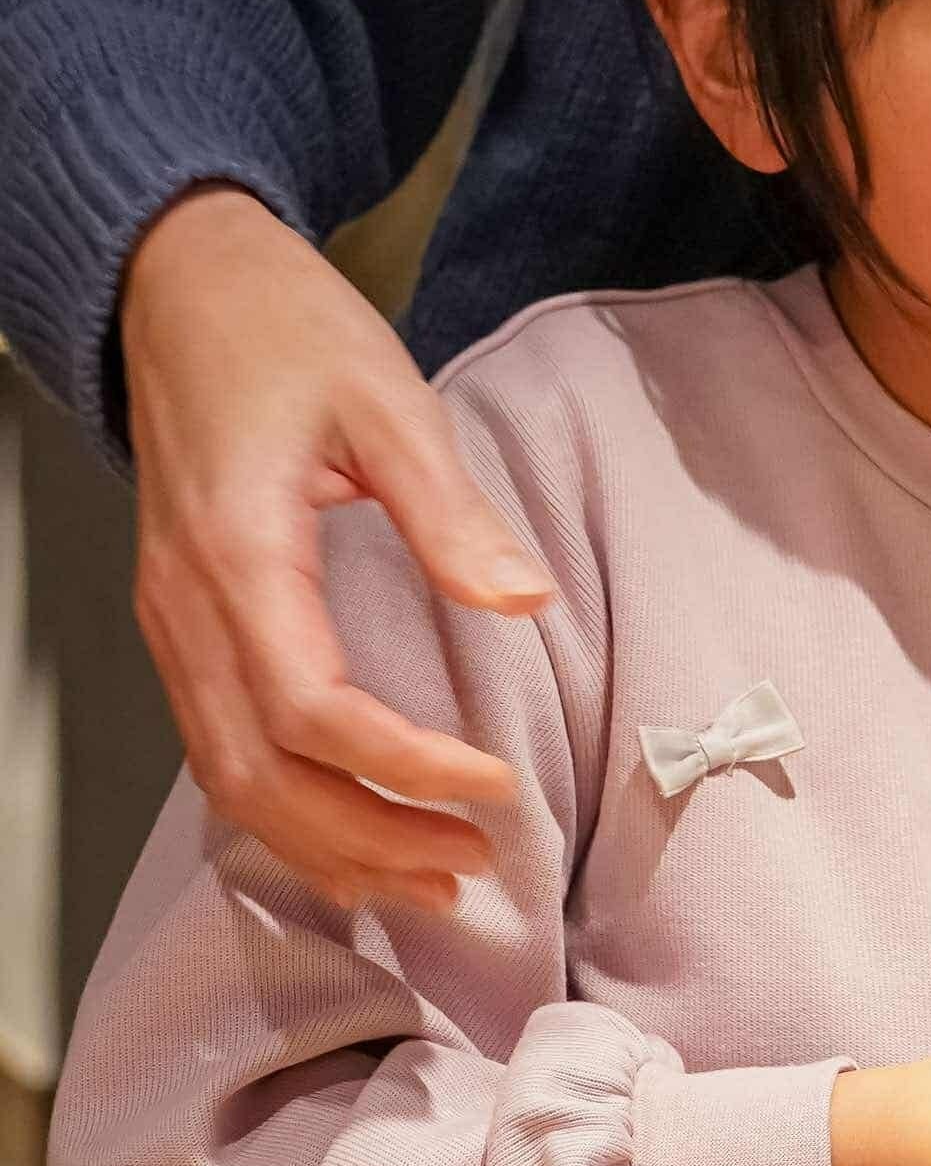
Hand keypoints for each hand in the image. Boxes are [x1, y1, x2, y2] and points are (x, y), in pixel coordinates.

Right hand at [122, 186, 552, 912]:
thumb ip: (450, 510)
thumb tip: (524, 601)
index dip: (404, 766)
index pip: (312, 709)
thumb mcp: (386, 397)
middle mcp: (187, 607)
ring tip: (425, 878)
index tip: (494, 786)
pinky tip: (349, 834)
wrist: (183, 287)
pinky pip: (215, 747)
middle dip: (366, 838)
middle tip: (471, 866)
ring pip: (227, 779)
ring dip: (324, 844)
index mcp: (238, 554)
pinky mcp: (180, 623)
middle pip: (258, 775)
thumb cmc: (283, 329)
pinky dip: (281, 809)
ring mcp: (171, 621)